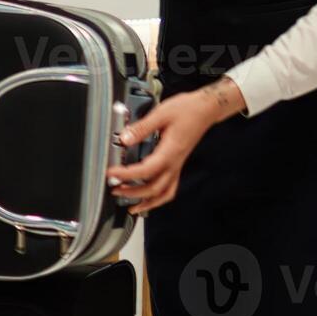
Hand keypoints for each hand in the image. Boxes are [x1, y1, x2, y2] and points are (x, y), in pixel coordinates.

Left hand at [104, 79, 244, 214]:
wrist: (205, 109)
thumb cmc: (187, 110)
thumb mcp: (161, 114)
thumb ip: (141, 127)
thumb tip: (124, 139)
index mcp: (170, 152)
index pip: (145, 170)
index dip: (126, 174)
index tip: (111, 173)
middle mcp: (175, 163)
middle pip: (154, 188)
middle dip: (133, 193)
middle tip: (115, 189)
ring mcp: (177, 165)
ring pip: (164, 193)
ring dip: (147, 202)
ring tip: (131, 206)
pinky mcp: (177, 164)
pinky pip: (169, 188)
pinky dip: (158, 198)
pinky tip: (148, 199)